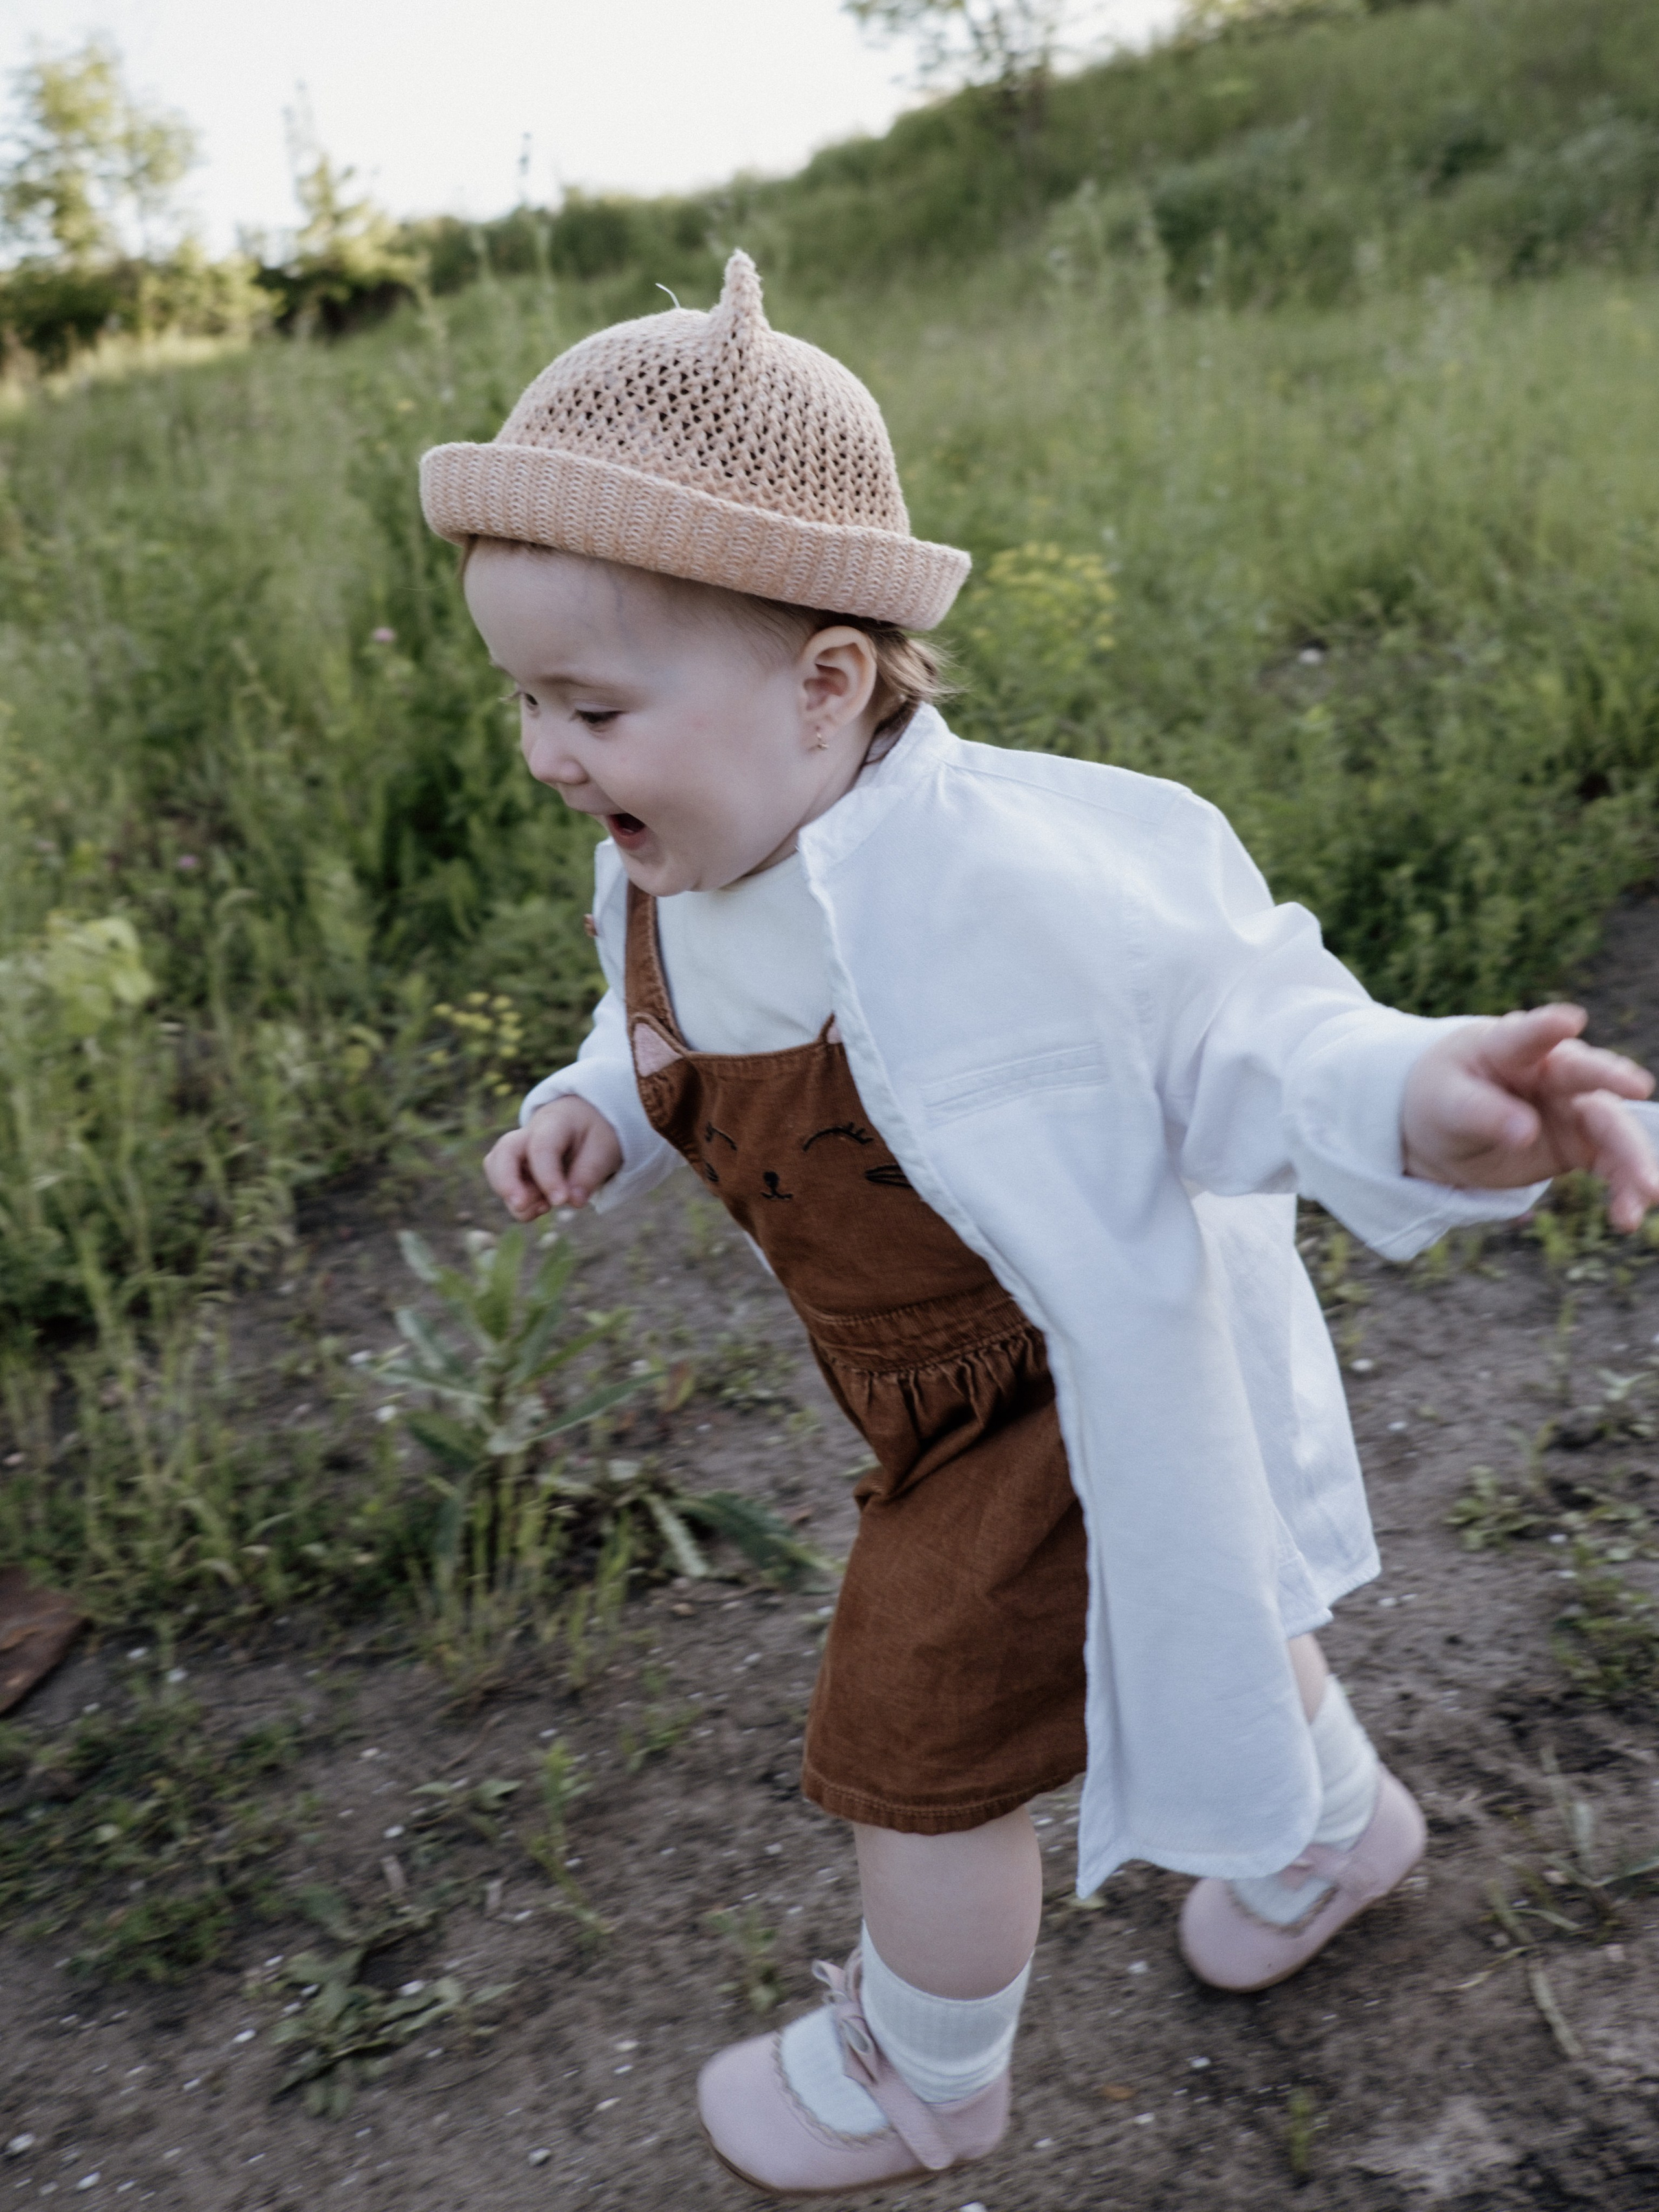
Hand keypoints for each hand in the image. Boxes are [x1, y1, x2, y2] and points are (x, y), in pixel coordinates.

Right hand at [483, 1097, 622, 1221]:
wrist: (582, 1121)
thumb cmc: (593, 1133)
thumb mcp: (604, 1148)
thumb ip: (589, 1174)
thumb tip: (573, 1201)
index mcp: (554, 1122)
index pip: (542, 1148)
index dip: (548, 1177)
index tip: (561, 1200)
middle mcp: (527, 1134)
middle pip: (503, 1153)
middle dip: (506, 1183)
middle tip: (521, 1206)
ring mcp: (518, 1152)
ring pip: (496, 1169)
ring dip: (513, 1197)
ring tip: (544, 1207)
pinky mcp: (515, 1169)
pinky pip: (506, 1186)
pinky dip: (520, 1204)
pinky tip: (542, 1206)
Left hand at [1401, 1005, 1658, 1231]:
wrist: (1447, 1127)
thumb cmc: (1443, 1098)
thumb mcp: (1446, 1105)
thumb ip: (1481, 1113)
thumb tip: (1525, 1131)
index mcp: (1508, 1048)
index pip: (1526, 1034)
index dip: (1545, 1026)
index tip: (1569, 1020)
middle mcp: (1552, 1070)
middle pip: (1586, 1076)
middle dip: (1613, 1081)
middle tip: (1639, 1086)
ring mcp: (1572, 1106)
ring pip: (1612, 1126)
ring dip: (1633, 1157)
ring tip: (1647, 1193)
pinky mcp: (1582, 1143)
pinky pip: (1612, 1164)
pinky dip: (1623, 1189)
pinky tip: (1627, 1218)